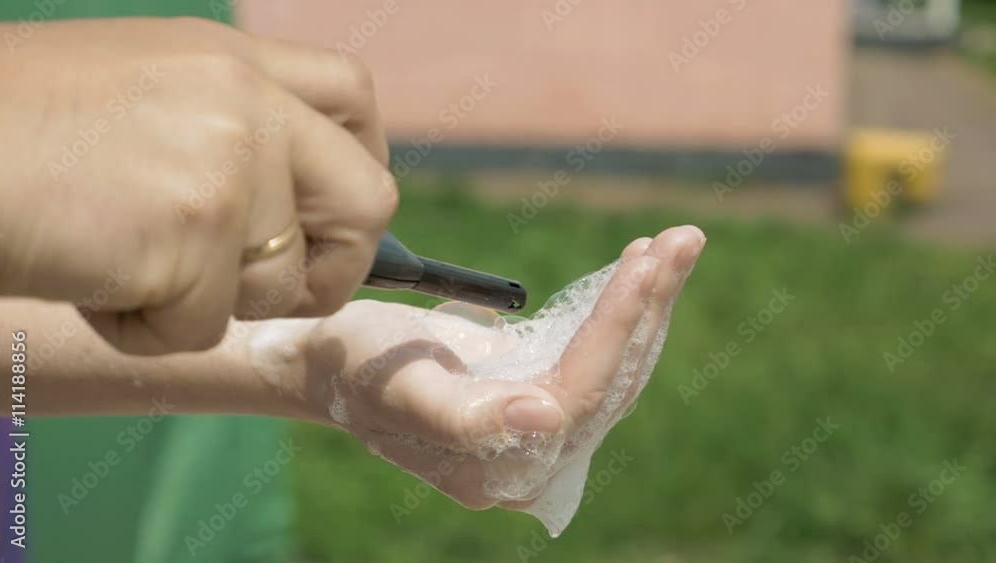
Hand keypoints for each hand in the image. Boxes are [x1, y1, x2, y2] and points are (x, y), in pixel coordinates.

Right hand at [0, 17, 396, 354]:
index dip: (362, 163)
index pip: (354, 93)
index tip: (332, 216)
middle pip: (369, 199)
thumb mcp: (137, 91)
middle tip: (278, 289)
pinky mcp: (193, 231)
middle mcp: (244, 99)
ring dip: (210, 302)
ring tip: (122, 267)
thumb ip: (224, 130)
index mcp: (229, 58)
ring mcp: (227, 162)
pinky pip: (204, 327)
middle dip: (337, 264)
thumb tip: (293, 209)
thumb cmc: (7, 130)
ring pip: (282, 284)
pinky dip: (146, 330)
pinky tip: (87, 281)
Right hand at [281, 226, 704, 510]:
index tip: (645, 264)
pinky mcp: (539, 386)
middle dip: (649, 308)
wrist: (327, 360)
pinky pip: (597, 351)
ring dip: (650, 304)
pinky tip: (644, 268)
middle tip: (682, 240)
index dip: (615, 331)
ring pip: (615, 366)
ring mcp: (540, 423)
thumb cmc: (353, 369)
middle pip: (612, 382)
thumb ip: (466, 417)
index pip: (580, 396)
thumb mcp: (398, 387)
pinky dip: (623, 308)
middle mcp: (532, 454)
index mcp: (502, 468)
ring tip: (677, 244)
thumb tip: (547, 417)